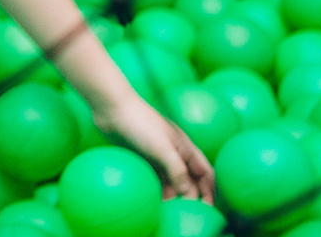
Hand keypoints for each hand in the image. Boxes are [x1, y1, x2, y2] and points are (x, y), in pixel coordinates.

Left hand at [96, 93, 214, 202]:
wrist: (111, 107)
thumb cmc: (140, 123)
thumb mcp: (162, 148)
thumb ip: (177, 170)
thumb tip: (188, 193)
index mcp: (185, 147)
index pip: (205, 172)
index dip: (209, 190)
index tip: (207, 208)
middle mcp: (174, 152)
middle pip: (188, 179)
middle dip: (190, 196)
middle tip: (184, 212)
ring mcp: (158, 154)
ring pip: (171, 179)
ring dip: (172, 194)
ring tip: (168, 208)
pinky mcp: (142, 156)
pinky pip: (154, 175)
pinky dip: (157, 187)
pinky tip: (153, 197)